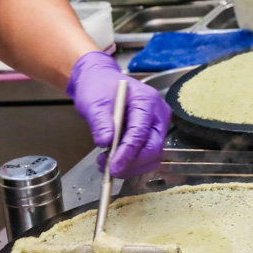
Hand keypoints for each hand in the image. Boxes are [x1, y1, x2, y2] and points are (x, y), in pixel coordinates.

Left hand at [66, 51, 169, 176]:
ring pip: (151, 156)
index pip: (140, 133)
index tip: (112, 167)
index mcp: (147, 101)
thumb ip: (100, 122)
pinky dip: (131, 163)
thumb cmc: (99, 88)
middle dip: (132, 163)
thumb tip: (106, 143)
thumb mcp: (94, 103)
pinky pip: (146, 155)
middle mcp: (158, 114)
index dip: (127, 153)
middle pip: (152, 148)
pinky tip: (112, 161)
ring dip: (131, 166)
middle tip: (109, 170)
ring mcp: (157, 126)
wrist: (100, 82)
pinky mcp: (151, 135)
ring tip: (106, 164)